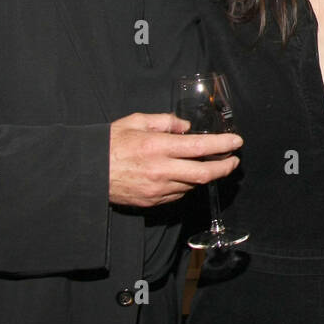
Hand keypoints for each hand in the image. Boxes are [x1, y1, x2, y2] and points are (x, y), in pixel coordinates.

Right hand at [109, 112, 241, 206]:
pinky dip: (186, 184)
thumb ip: (165, 122)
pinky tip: (185, 175)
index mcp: (158, 146)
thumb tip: (186, 127)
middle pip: (204, 173)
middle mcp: (161, 170)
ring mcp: (158, 189)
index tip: (236, 142)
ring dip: (204, 176)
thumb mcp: (136, 121)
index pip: (200, 146)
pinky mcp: (152, 201)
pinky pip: (178, 194)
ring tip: (210, 165)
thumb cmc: (110, 143)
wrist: (87, 172)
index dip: (222, 145)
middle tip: (233, 161)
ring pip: (192, 185)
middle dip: (224, 167)